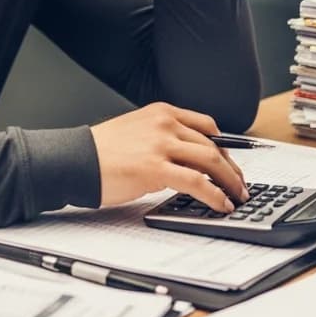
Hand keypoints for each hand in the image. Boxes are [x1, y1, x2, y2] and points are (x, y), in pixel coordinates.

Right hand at [90, 103, 248, 211]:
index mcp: (161, 112)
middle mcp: (165, 124)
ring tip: (236, 197)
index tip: (232, 162)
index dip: (225, 147)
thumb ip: (162, 138)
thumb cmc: (100, 152)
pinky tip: (220, 203)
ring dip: (230, 182)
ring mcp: (161, 145)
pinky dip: (215, 195)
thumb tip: (187, 162)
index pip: (206, 126)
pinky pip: (197, 182)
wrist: (75, 160)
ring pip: (211, 161)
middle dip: (232, 169)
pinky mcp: (156, 168)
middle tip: (240, 185)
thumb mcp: (136, 131)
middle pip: (213, 145)